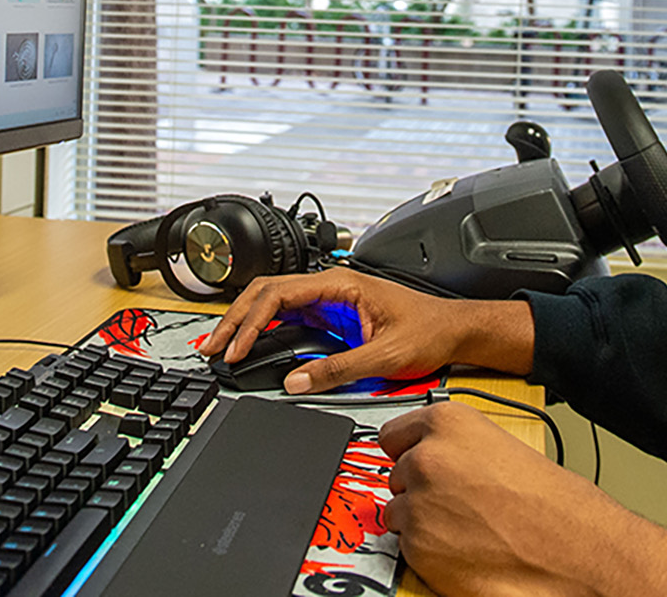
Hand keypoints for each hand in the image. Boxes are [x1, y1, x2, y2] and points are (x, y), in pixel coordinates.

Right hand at [206, 268, 532, 393]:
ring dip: (245, 323)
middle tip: (213, 347)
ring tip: (220, 346)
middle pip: (267, 294)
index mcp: (339, 284)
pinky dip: (263, 330)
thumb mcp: (384, 355)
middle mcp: (329, 286)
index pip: (280, 295)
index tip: (237, 347)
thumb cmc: (428, 330)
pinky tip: (248, 346)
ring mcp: (328, 300)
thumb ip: (339, 369)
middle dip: (236, 320)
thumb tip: (297, 382)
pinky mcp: (330, 315)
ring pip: (273, 303)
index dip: (252, 322)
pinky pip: (287, 317)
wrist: (453, 330)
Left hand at [380, 402, 666, 596]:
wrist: (572, 548)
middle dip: (421, 489)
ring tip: (466, 527)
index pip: (394, 434)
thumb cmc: (551, 502)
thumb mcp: (498, 444)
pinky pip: (408, 547)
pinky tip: (464, 548)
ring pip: (400, 512)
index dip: (408, 452)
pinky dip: (430, 552)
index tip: (413, 459)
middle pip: (397, 474)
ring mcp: (419, 504)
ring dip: (423, 521)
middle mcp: (426, 459)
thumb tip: (431, 455)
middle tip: (458, 502)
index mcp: (447, 423)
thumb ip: (456, 445)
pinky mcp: (418, 548)